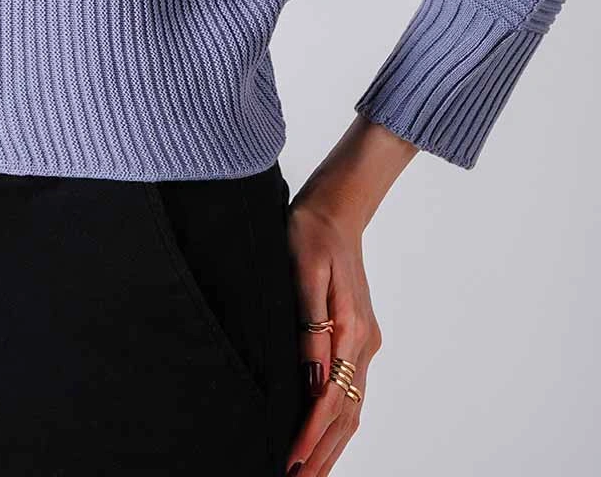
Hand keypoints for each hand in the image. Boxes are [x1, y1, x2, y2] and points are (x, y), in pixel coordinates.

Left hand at [282, 190, 381, 476]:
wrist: (336, 207)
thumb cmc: (310, 231)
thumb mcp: (304, 271)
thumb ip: (310, 326)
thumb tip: (314, 381)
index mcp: (352, 329)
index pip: (330, 399)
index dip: (311, 434)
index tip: (291, 462)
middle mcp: (364, 343)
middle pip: (346, 414)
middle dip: (322, 454)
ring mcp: (365, 342)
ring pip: (352, 408)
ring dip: (332, 445)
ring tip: (309, 473)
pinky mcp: (359, 337)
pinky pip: (352, 392)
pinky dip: (339, 422)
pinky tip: (325, 436)